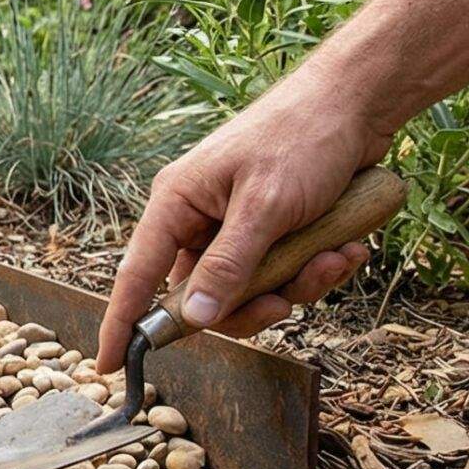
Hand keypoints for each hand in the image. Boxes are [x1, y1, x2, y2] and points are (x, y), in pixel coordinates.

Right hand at [94, 80, 391, 372]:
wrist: (360, 101)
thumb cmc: (301, 137)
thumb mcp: (265, 207)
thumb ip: (228, 265)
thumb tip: (195, 319)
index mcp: (177, 204)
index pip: (136, 275)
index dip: (122, 323)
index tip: (108, 367)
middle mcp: (200, 218)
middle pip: (206, 296)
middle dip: (255, 303)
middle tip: (288, 299)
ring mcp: (238, 226)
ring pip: (252, 290)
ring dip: (298, 283)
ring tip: (335, 255)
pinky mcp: (275, 229)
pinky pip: (285, 273)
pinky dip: (318, 267)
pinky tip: (347, 244)